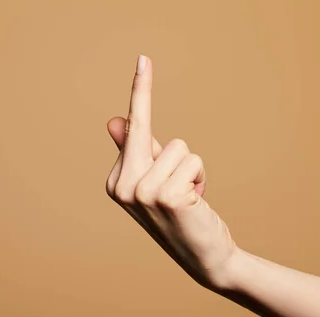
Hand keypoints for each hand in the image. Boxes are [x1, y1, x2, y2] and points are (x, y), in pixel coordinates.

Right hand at [105, 55, 236, 289]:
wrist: (204, 256)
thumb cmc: (181, 216)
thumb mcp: (156, 182)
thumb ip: (139, 151)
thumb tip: (115, 121)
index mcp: (116, 180)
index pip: (132, 129)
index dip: (140, 92)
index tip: (143, 58)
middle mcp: (122, 185)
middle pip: (153, 133)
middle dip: (168, 141)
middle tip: (163, 118)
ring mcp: (141, 192)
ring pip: (179, 147)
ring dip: (192, 169)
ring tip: (188, 197)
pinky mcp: (165, 195)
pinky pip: (192, 160)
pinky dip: (200, 178)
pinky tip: (195, 203)